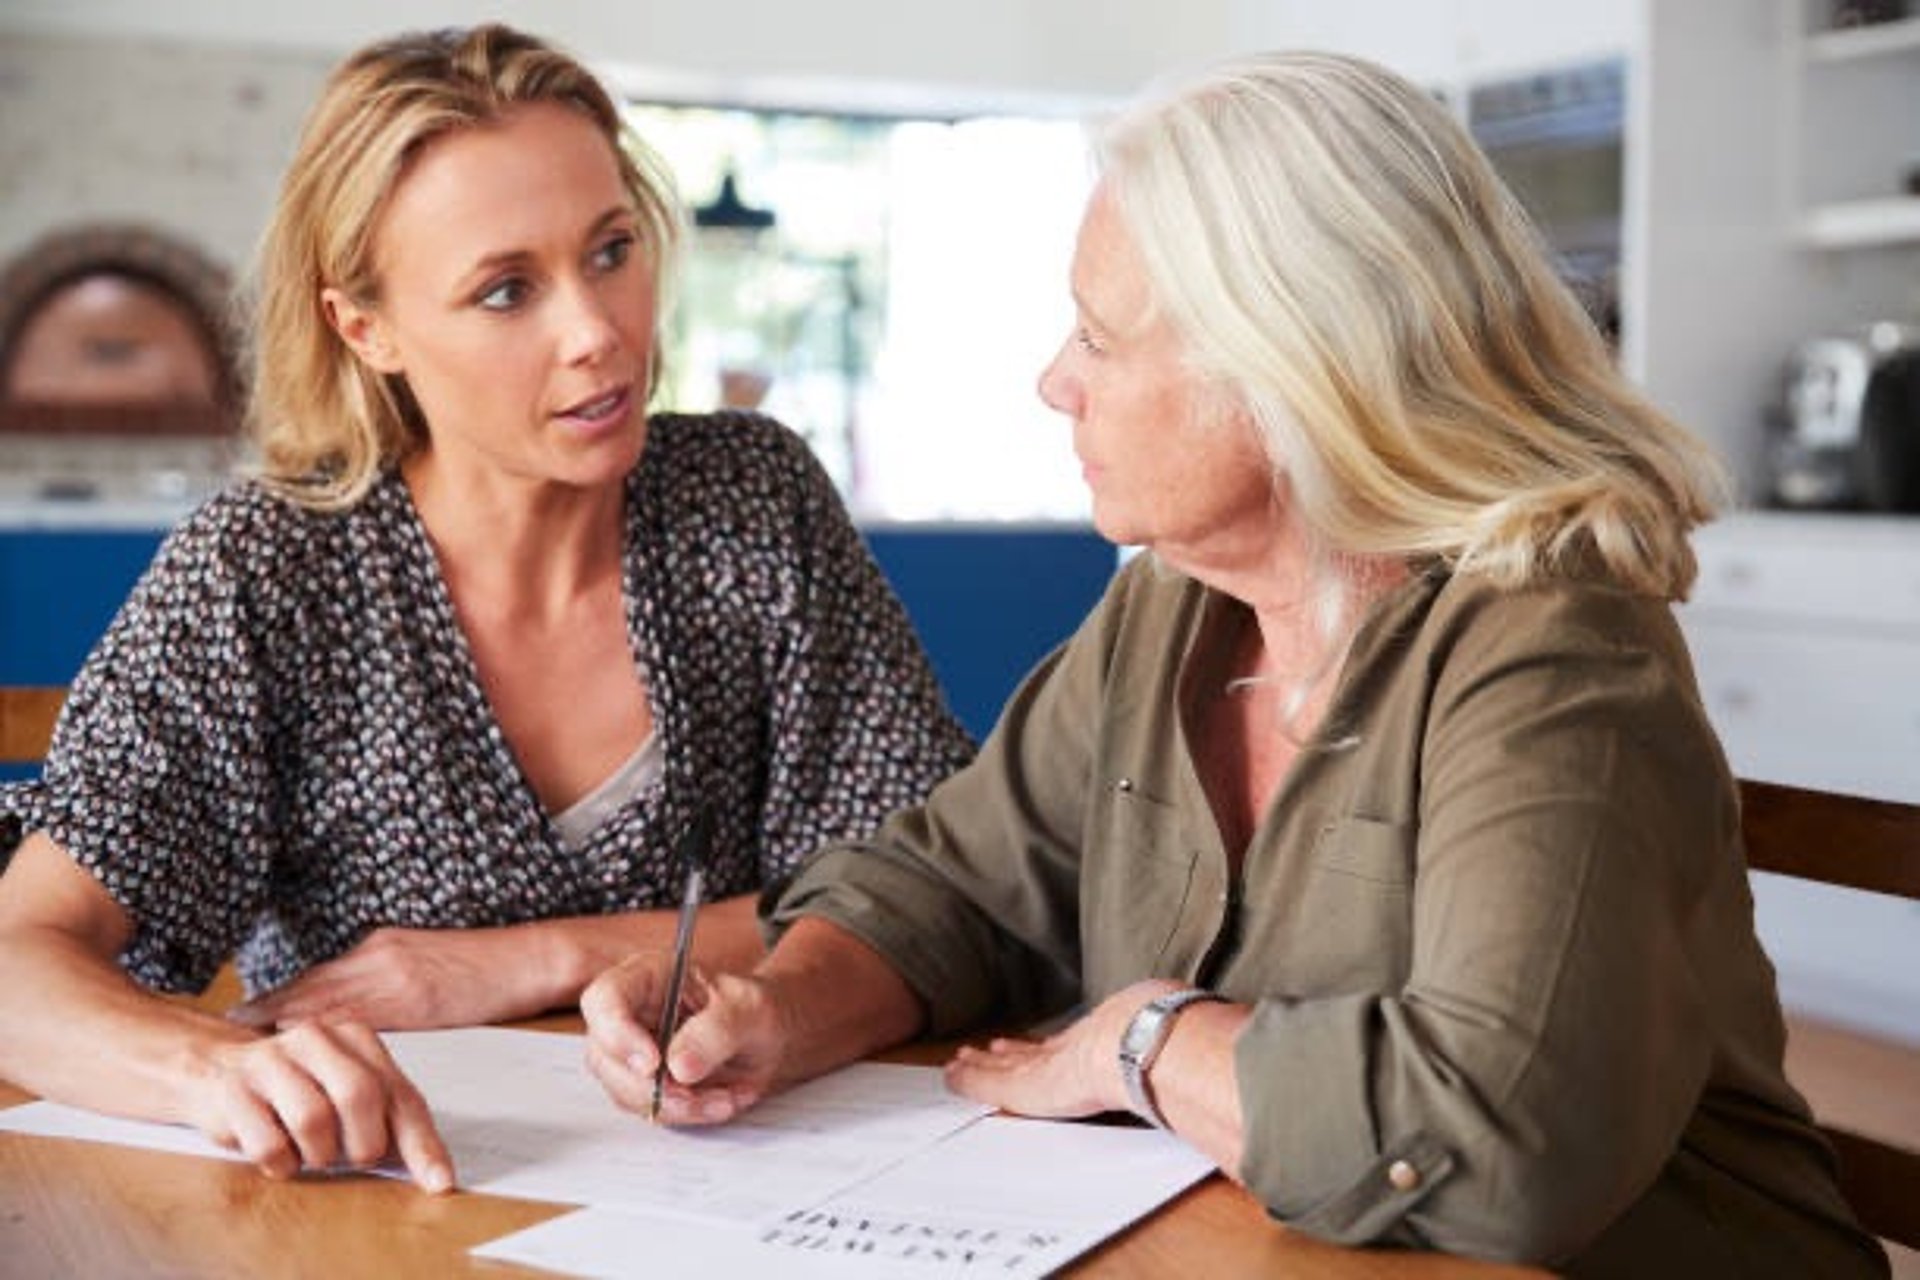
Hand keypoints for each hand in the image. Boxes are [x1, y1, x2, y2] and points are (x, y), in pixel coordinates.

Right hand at [186, 1018, 452, 1191]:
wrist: (216, 1068)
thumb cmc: (296, 1086)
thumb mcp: (346, 1089)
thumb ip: (386, 1116)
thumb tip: (430, 1170)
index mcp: (355, 1038)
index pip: (401, 1094)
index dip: (422, 1144)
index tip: (439, 1183)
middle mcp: (316, 1038)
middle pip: (359, 1095)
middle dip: (363, 1143)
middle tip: (354, 1158)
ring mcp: (271, 1060)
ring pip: (313, 1120)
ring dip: (317, 1154)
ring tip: (311, 1151)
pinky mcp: (234, 1090)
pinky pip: (270, 1145)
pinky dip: (281, 1163)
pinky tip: (279, 1152)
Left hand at [230, 927, 540, 1030]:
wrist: (531, 957)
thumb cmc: (487, 966)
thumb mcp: (427, 965)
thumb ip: (389, 981)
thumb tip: (357, 1013)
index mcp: (380, 947)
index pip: (319, 976)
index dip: (280, 998)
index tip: (242, 1015)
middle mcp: (377, 956)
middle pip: (311, 987)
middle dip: (269, 1010)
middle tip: (224, 1030)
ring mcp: (393, 974)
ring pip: (327, 1002)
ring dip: (286, 1024)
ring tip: (248, 1045)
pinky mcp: (414, 997)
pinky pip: (360, 1021)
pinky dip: (326, 1036)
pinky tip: (302, 1052)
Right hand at [580, 952, 787, 1125]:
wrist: (769, 1037)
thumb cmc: (753, 1009)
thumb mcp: (749, 1009)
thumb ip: (717, 1030)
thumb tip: (679, 1067)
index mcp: (649, 976)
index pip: (605, 999)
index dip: (618, 1034)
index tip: (653, 1064)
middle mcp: (631, 1012)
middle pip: (605, 1055)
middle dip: (652, 1085)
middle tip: (696, 1093)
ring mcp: (630, 1051)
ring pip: (625, 1090)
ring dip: (676, 1104)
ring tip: (725, 1097)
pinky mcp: (643, 1083)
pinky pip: (649, 1108)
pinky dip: (686, 1112)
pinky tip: (720, 1101)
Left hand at [944, 981, 1176, 1119]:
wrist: (1152, 1042)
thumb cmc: (1169, 1040)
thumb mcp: (1172, 1036)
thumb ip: (1179, 1041)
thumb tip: (1211, 1042)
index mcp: (1103, 1045)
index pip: (1067, 1050)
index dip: (1046, 1047)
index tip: (1026, 1042)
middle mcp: (1074, 1052)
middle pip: (1034, 1054)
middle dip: (1009, 1053)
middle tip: (983, 1048)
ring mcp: (1051, 1066)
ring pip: (1007, 1067)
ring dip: (982, 1065)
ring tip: (960, 1060)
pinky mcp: (1032, 1086)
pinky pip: (992, 1084)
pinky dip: (971, 1081)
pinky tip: (952, 1078)